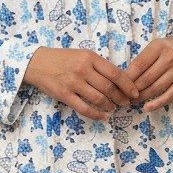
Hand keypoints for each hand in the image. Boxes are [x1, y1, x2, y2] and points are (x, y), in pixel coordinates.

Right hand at [23, 46, 140, 120]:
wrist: (37, 63)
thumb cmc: (63, 59)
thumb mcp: (82, 55)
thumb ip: (98, 66)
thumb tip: (120, 80)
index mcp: (90, 57)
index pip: (115, 73)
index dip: (128, 85)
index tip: (135, 93)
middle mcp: (83, 69)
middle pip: (109, 88)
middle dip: (121, 98)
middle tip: (126, 103)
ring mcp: (73, 82)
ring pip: (99, 99)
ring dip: (110, 106)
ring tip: (113, 108)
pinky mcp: (64, 94)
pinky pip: (84, 108)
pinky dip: (97, 114)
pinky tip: (103, 116)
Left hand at [124, 34, 172, 110]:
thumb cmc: (165, 50)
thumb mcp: (153, 48)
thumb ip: (140, 60)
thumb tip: (124, 80)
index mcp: (158, 47)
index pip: (138, 65)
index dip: (127, 78)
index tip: (119, 86)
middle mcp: (169, 58)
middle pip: (146, 78)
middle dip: (133, 90)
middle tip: (124, 96)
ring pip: (155, 88)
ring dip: (142, 97)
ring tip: (133, 101)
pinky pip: (168, 96)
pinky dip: (157, 104)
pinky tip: (147, 107)